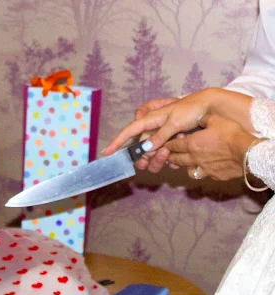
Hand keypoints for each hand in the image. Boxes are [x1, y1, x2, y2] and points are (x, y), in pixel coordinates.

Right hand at [103, 89, 220, 157]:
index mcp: (151, 119)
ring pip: (152, 155)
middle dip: (143, 158)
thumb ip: (160, 136)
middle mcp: (154, 129)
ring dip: (159, 159)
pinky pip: (164, 156)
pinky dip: (169, 159)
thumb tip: (145, 148)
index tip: (107, 153)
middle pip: (140, 148)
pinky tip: (177, 157)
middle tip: (150, 162)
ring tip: (170, 154)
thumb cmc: (192, 110)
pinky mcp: (171, 142)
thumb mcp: (175, 122)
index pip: (129, 131)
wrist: (211, 108)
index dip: (117, 142)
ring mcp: (162, 136)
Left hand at [165, 114, 255, 180]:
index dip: (168, 145)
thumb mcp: (217, 120)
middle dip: (170, 157)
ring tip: (184, 164)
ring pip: (187, 170)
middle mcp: (194, 158)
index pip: (174, 145)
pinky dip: (202, 172)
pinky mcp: (214, 176)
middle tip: (168, 156)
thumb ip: (204, 119)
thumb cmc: (231, 134)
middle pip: (176, 159)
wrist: (246, 152)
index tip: (165, 145)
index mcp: (192, 144)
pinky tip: (204, 169)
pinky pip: (203, 175)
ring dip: (184, 167)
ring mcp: (203, 168)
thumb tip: (199, 119)